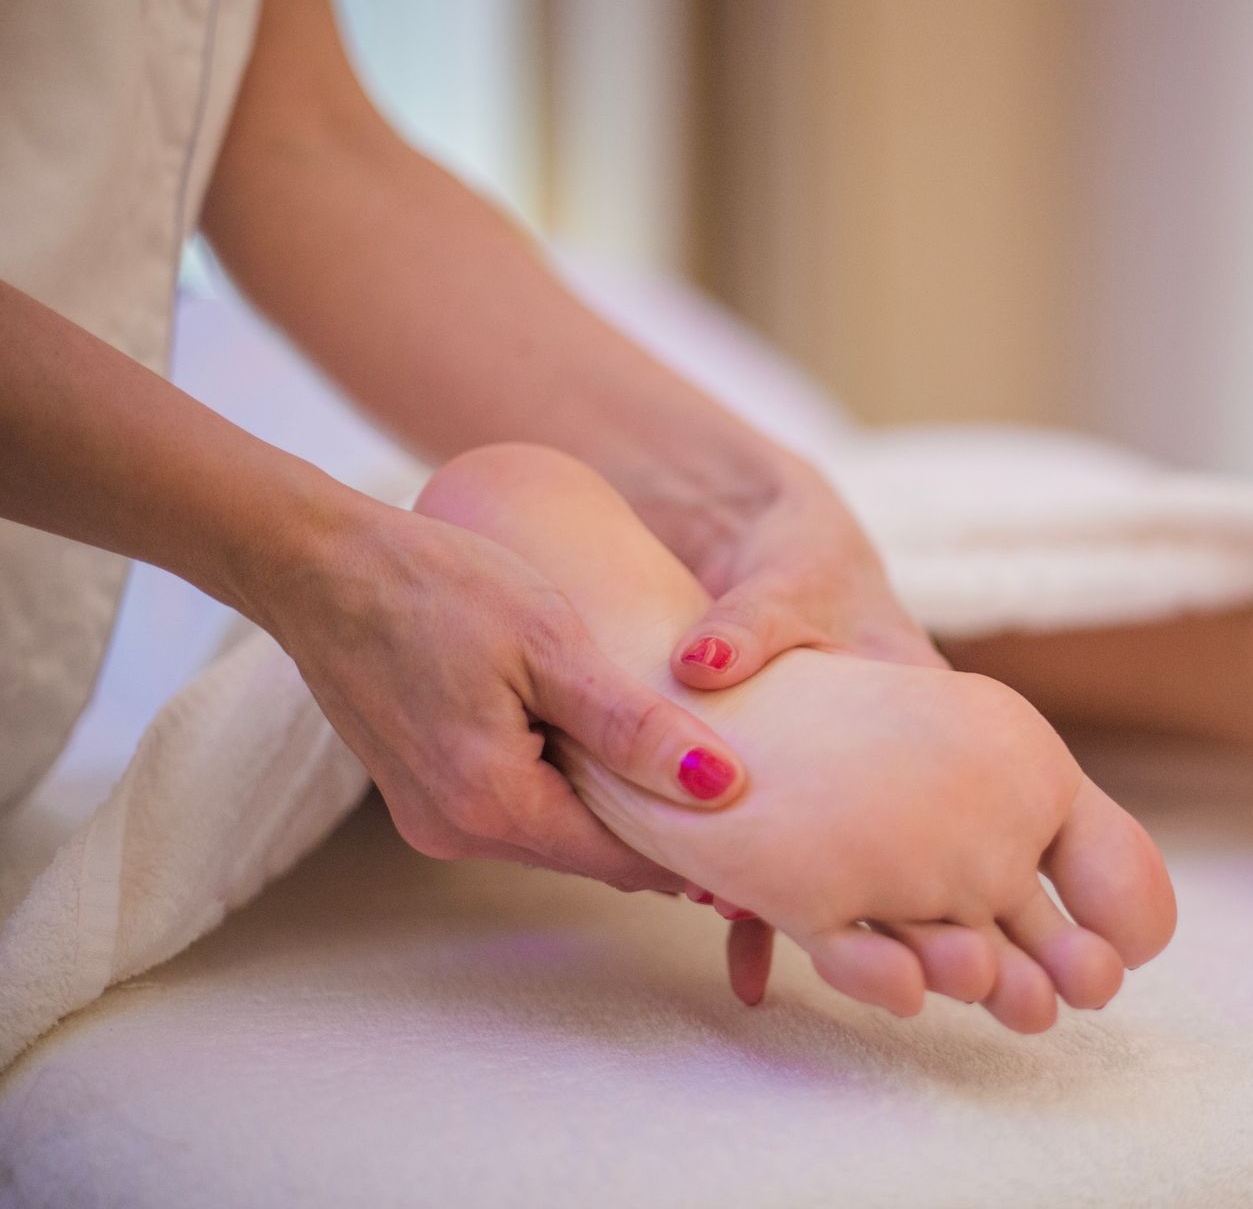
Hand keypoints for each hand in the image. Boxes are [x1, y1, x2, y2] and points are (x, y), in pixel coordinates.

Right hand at [254, 500, 747, 888]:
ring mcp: (431, 816)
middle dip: (661, 831)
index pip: (624, 861)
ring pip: (555, 831)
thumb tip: (725, 786)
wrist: (317, 563)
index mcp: (493, 806)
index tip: (764, 828)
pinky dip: (567, 786)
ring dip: (614, 806)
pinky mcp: (421, 788)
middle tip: (744, 796)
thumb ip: (635, 726)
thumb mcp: (552, 645)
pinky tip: (610, 745)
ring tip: (689, 765)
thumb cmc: (436, 586)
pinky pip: (516, 805)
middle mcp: (456, 832)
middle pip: (591, 853)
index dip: (697, 851)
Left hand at [637, 457, 944, 999]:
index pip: (959, 784)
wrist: (755, 549)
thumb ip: (745, 627)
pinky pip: (788, 875)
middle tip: (907, 970)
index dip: (954, 851)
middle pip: (925, 851)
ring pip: (855, 876)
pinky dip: (768, 917)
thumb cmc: (794, 557)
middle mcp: (897, 759)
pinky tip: (753, 979)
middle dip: (918, 918)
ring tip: (818, 973)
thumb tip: (701, 663)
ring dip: (837, 928)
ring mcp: (846, 790)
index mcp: (918, 698)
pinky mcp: (791, 807)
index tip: (930, 905)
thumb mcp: (779, 583)